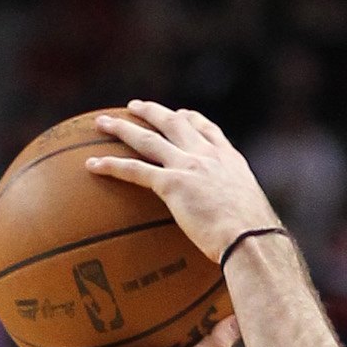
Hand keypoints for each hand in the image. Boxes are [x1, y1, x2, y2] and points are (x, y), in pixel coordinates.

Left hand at [87, 101, 280, 267]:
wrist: (250, 239)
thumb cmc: (255, 240)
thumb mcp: (252, 218)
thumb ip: (239, 215)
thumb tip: (240, 238)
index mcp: (229, 161)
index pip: (208, 130)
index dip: (191, 119)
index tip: (181, 113)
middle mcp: (208, 156)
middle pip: (175, 123)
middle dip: (152, 111)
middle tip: (133, 106)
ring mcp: (189, 166)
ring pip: (149, 139)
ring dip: (122, 128)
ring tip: (102, 123)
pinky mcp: (173, 184)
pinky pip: (134, 170)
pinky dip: (111, 165)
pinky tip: (91, 164)